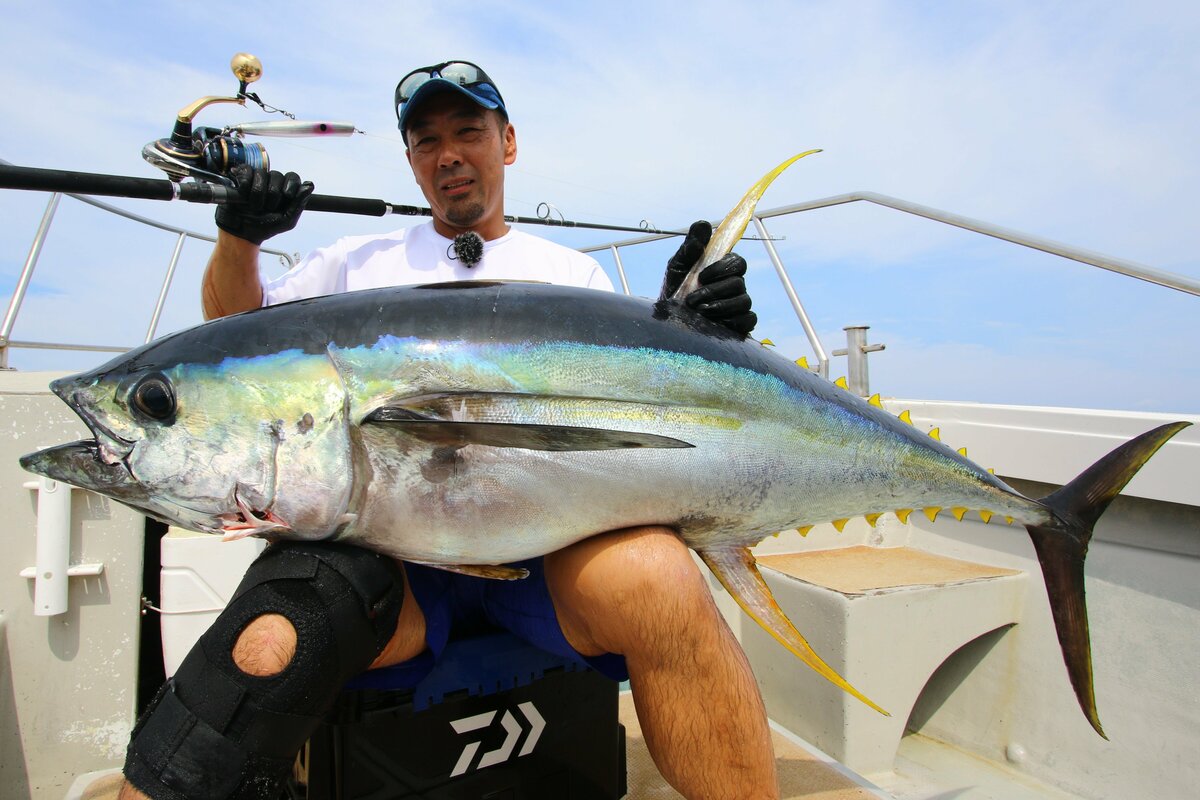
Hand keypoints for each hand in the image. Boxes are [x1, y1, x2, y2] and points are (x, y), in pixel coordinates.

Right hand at [214, 165, 313, 244]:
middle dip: (272, 194)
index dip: (291, 184)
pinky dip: (245, 184)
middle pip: (277, 175)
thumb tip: (310, 185)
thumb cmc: (266, 227)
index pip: (293, 177)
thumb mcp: (287, 221)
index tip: (288, 195)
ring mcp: (257, 180)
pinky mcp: (242, 178)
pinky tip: (243, 195)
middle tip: (267, 208)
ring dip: (257, 192)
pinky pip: (246, 171)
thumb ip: (299, 204)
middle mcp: (272, 183)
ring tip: (254, 206)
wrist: (242, 232)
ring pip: (261, 174)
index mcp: (285, 192)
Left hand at [661, 220, 757, 335]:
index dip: (722, 268)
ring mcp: (739, 305)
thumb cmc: (675, 291)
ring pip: (744, 301)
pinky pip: (748, 320)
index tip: (701, 276)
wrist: (670, 321)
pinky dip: (733, 321)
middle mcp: (735, 286)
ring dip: (720, 306)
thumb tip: (703, 224)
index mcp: (723, 269)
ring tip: (698, 311)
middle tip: (692, 300)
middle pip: (739, 283)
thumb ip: (690, 246)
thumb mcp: (677, 266)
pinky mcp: (741, 324)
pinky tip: (714, 323)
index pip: (738, 262)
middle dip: (715, 291)